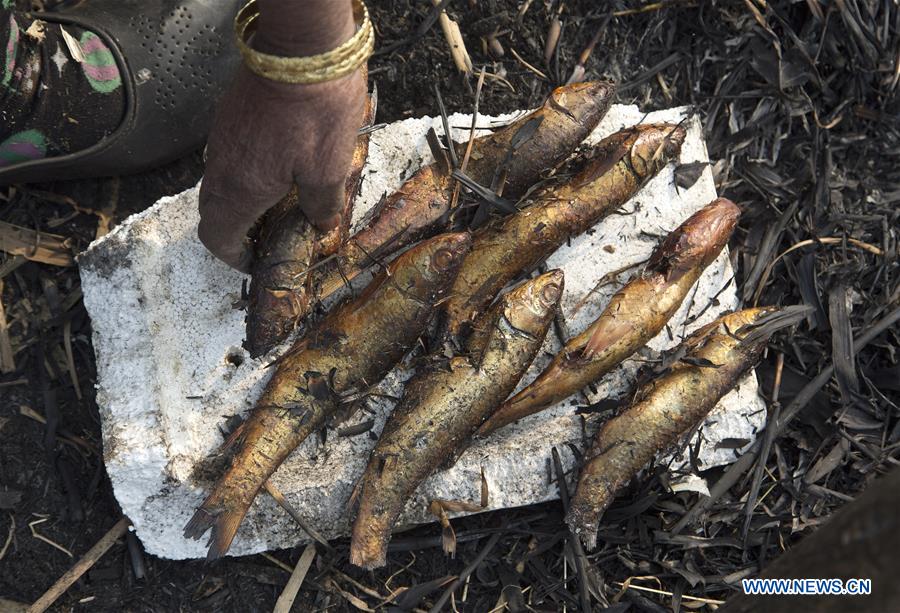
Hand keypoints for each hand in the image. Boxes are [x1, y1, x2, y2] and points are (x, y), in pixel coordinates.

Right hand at [198, 64, 364, 271]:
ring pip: (219, 184)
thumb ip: (322, 205)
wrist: (301, 50)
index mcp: (241, 189)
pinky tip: (277, 166)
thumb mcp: (330, 169)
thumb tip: (320, 223)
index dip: (233, 257)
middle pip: (214, 213)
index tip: (254, 261)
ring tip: (277, 204)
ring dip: (241, 201)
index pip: (217, 237)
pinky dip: (245, 173)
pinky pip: (228, 157)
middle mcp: (222, 166)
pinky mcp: (230, 116)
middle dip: (237, 232)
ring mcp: (221, 138)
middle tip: (267, 236)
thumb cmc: (316, 111)